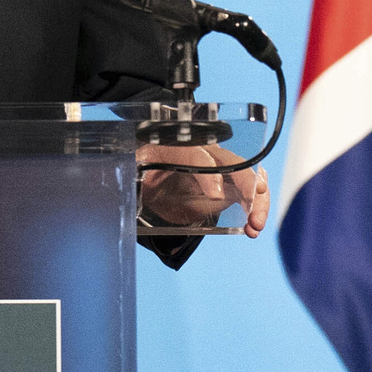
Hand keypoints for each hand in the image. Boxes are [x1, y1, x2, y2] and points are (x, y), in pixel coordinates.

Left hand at [139, 144, 268, 238]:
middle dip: (246, 183)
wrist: (149, 172)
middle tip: (249, 211)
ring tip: (255, 225)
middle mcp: (203, 151)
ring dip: (257, 198)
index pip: (195, 154)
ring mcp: (218, 166)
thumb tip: (115, 193)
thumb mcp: (130, 171)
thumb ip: (127, 180)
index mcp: (174, 144)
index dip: (207, 173)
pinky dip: (256, 207)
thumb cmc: (140, 168)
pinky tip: (252, 227)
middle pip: (231, 161)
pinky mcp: (227, 184)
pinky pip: (248, 190)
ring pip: (246, 174)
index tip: (216, 195)